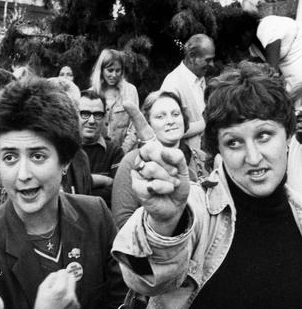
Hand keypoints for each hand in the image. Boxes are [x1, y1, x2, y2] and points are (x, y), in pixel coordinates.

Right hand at [29, 270, 79, 308]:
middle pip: (72, 278)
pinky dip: (68, 297)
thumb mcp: (42, 289)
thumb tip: (58, 272)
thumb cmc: (42, 308)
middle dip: (65, 279)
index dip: (59, 273)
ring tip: (57, 297)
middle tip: (58, 284)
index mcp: (60, 290)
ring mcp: (74, 302)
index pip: (64, 272)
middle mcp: (69, 295)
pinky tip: (61, 303)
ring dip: (67, 289)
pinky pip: (74, 296)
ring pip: (73, 287)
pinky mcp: (76, 307)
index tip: (57, 276)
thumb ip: (51, 277)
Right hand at [122, 101, 189, 235]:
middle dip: (169, 163)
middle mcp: (142, 157)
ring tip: (169, 184)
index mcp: (153, 149)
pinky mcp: (136, 185)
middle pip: (152, 149)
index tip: (126, 103)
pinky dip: (163, 188)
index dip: (135, 116)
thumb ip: (176, 156)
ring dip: (168, 178)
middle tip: (173, 173)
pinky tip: (163, 191)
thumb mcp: (183, 167)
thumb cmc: (177, 184)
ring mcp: (137, 171)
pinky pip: (151, 182)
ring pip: (152, 168)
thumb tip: (162, 151)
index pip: (143, 130)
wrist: (174, 205)